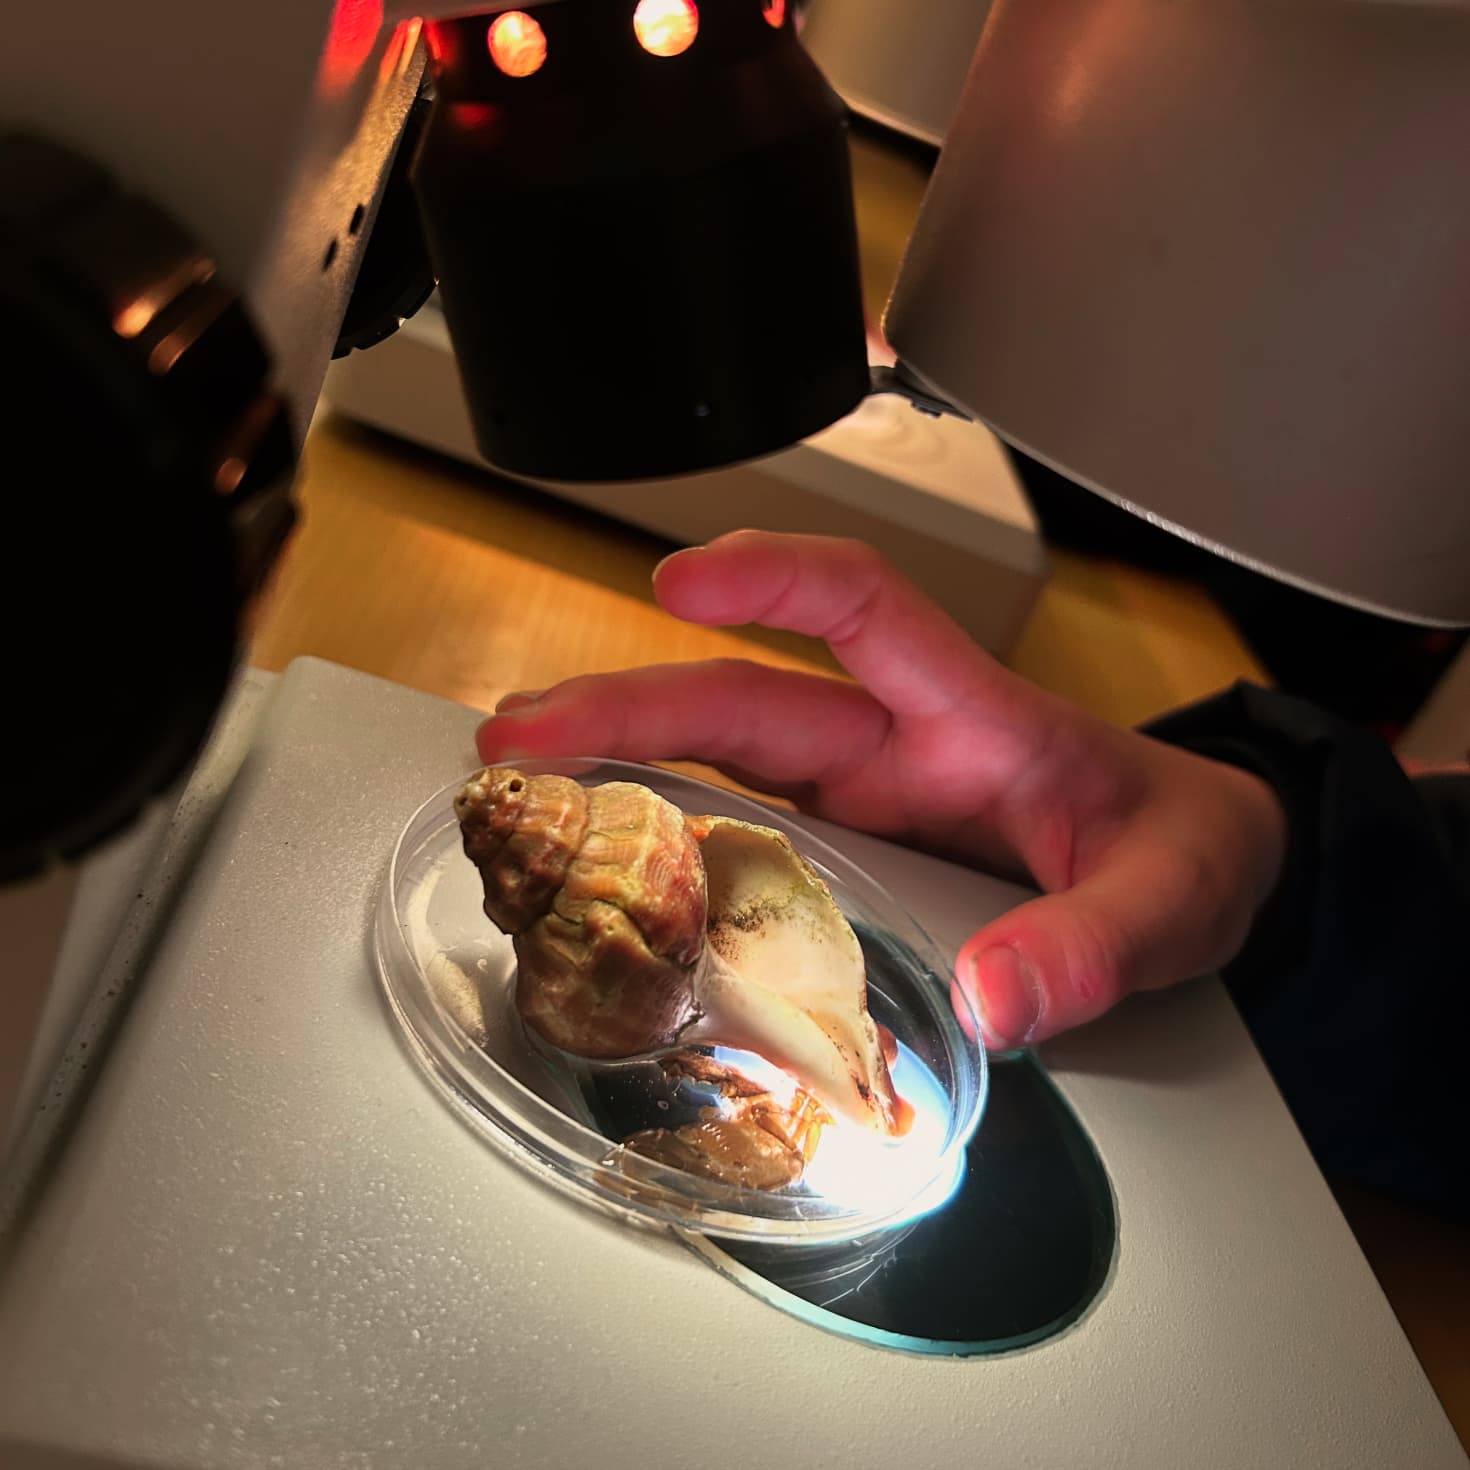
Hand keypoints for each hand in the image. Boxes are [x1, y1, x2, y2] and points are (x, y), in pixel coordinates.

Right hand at [476, 531, 1285, 1049]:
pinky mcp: (846, 851)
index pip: (862, 608)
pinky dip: (667, 828)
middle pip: (744, 696)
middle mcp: (895, 746)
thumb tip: (994, 1000)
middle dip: (626, 702)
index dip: (773, 578)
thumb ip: (1092, 945)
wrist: (1192, 869)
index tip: (680, 580)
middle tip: (518, 736)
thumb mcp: (1166, 897)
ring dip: (618, 755)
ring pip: (721, 754)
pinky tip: (603, 857)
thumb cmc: (1178, 849)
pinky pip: (740, 825)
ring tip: (518, 778)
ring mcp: (862, 799)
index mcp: (968, 719)